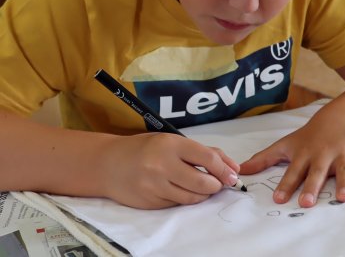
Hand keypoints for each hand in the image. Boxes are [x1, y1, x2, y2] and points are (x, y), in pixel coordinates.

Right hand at [100, 133, 240, 208]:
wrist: (108, 164)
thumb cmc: (146, 149)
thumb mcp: (174, 142)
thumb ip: (205, 152)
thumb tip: (234, 168)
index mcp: (171, 145)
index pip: (207, 159)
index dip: (224, 169)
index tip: (232, 175)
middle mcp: (161, 165)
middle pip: (202, 182)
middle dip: (216, 185)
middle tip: (218, 184)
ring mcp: (154, 185)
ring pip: (192, 197)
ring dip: (203, 195)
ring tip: (202, 187)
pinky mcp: (149, 202)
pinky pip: (177, 204)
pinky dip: (185, 199)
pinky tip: (181, 190)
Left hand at [239, 111, 344, 207]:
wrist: (339, 114)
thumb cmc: (310, 135)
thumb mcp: (287, 144)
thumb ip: (264, 158)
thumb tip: (240, 170)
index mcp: (305, 155)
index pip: (294, 172)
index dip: (287, 184)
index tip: (280, 199)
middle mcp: (324, 155)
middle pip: (317, 173)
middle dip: (313, 187)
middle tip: (307, 202)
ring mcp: (344, 154)